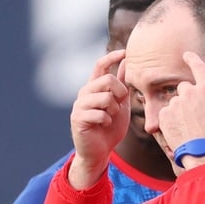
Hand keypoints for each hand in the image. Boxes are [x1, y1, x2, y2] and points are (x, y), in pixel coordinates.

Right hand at [67, 49, 129, 188]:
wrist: (99, 151)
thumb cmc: (110, 128)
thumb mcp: (121, 104)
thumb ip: (122, 85)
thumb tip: (126, 61)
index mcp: (94, 87)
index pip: (100, 65)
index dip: (112, 57)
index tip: (125, 52)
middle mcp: (84, 93)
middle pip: (106, 79)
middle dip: (120, 92)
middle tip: (121, 104)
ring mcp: (79, 105)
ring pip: (104, 97)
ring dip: (114, 109)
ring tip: (111, 117)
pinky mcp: (78, 118)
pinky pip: (100, 113)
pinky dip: (107, 120)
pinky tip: (104, 125)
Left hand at [158, 52, 204, 162]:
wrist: (203, 154)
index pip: (198, 67)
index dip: (191, 58)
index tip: (186, 55)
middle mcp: (188, 93)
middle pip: (185, 87)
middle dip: (189, 96)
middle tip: (197, 114)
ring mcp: (175, 104)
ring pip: (176, 101)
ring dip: (180, 109)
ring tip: (190, 125)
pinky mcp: (164, 116)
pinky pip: (166, 112)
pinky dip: (171, 119)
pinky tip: (181, 129)